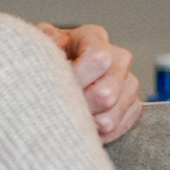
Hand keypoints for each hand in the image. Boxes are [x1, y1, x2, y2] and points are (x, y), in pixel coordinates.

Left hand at [35, 23, 141, 143]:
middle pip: (107, 92)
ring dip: (88, 120)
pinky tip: (83, 124)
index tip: (58, 84)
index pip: (97, 58)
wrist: (50, 77)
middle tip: (61, 105)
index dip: (77, 77)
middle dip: (80, 104)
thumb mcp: (37, 43)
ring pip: (114, 112)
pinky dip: (99, 131)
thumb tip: (59, 42)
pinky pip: (121, 125)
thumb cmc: (44, 60)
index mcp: (94, 37)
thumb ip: (45, 37)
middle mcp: (118, 57)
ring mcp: (128, 82)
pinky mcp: (133, 105)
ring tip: (70, 114)